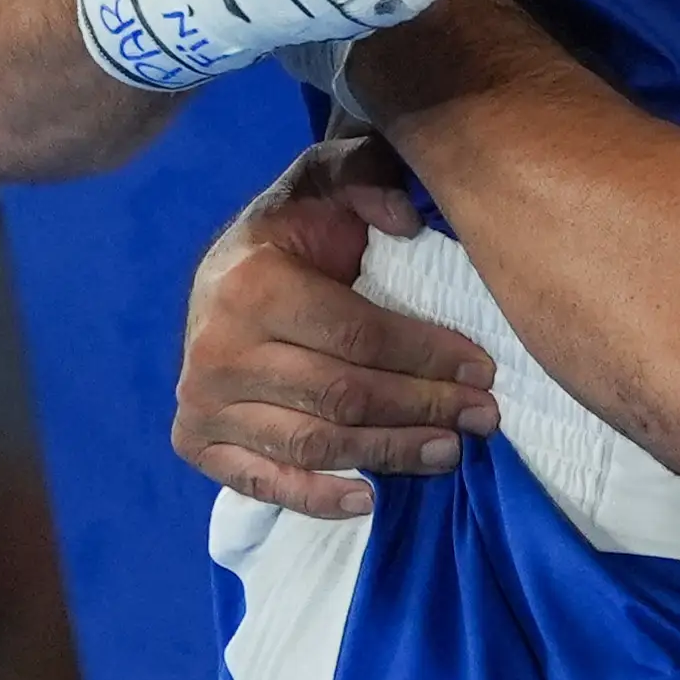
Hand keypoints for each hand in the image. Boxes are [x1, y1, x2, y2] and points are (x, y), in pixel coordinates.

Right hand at [175, 136, 499, 514]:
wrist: (223, 274)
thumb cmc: (292, 232)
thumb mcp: (325, 182)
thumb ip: (366, 180)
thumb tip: (407, 222)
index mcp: (252, 285)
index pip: (358, 336)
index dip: (428, 356)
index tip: (484, 369)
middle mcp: (218, 348)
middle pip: (343, 395)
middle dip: (424, 407)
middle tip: (484, 417)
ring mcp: (202, 401)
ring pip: (315, 444)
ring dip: (390, 454)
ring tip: (449, 451)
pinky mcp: (196, 441)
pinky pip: (262, 482)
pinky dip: (316, 498)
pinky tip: (369, 499)